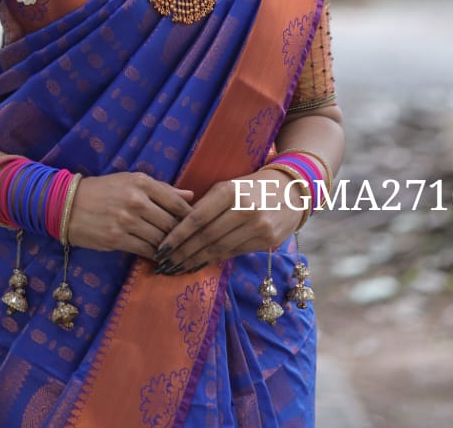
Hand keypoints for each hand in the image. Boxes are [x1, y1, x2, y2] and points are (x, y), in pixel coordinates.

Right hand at [67, 172, 194, 256]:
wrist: (70, 204)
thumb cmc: (104, 190)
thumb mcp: (131, 181)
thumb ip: (162, 189)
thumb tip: (190, 195)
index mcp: (141, 182)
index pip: (176, 201)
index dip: (189, 216)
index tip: (196, 225)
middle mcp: (136, 200)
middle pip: (170, 222)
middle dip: (182, 235)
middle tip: (190, 243)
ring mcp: (126, 220)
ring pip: (160, 239)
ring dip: (170, 247)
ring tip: (178, 252)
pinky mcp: (117, 239)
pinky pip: (145, 250)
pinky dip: (156, 255)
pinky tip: (161, 257)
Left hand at [153, 170, 307, 273]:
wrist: (291, 190)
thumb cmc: (251, 185)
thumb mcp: (228, 185)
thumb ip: (207, 203)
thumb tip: (178, 226)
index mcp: (230, 190)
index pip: (197, 218)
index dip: (177, 236)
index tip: (161, 248)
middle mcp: (245, 209)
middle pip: (206, 237)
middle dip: (182, 253)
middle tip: (164, 264)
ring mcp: (259, 227)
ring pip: (219, 248)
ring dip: (195, 261)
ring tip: (177, 269)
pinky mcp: (267, 241)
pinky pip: (234, 253)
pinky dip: (214, 260)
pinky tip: (199, 265)